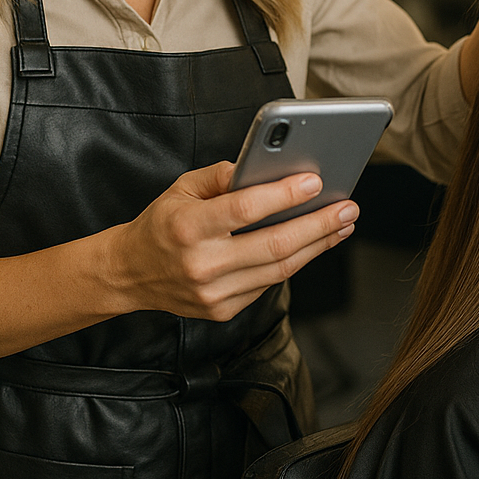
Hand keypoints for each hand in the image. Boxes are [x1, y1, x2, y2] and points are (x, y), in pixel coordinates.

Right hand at [108, 161, 356, 321]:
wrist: (129, 274)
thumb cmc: (161, 224)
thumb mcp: (181, 188)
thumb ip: (222, 176)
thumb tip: (267, 167)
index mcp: (187, 227)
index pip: (245, 210)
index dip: (284, 195)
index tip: (316, 182)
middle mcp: (201, 264)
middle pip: (274, 245)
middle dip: (318, 225)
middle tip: (348, 208)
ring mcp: (213, 293)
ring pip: (279, 269)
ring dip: (317, 245)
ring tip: (342, 225)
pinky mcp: (223, 311)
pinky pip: (269, 283)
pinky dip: (294, 261)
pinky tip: (313, 243)